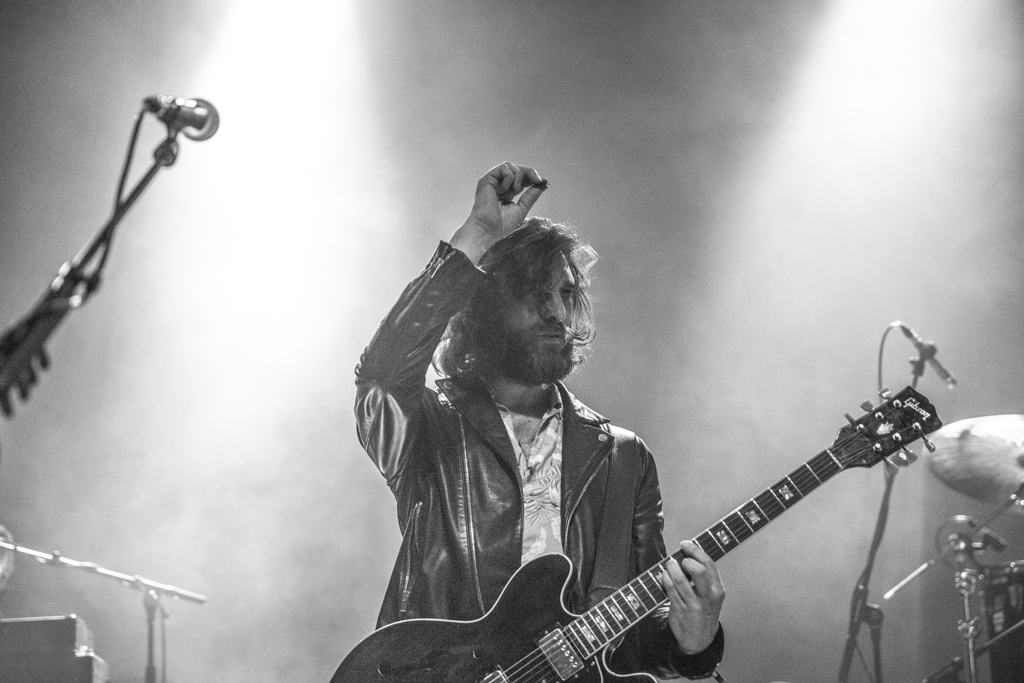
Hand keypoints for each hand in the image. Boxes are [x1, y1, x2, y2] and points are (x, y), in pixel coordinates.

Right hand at [449, 161, 547, 262]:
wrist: (487, 229)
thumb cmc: (501, 224)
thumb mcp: (522, 208)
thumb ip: (531, 195)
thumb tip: (544, 184)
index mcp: (506, 192)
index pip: (521, 179)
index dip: (533, 178)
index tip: (545, 181)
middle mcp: (498, 185)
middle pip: (517, 169)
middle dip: (530, 172)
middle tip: (539, 180)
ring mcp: (492, 181)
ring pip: (511, 166)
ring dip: (518, 177)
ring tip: (514, 192)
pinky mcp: (487, 179)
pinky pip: (503, 168)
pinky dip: (509, 177)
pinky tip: (505, 189)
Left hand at [660, 540, 724, 654]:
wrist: (700, 638)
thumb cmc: (704, 610)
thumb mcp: (711, 595)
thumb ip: (704, 578)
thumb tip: (687, 554)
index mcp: (717, 589)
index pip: (709, 565)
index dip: (695, 551)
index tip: (685, 544)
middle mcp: (708, 597)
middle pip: (699, 572)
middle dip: (687, 561)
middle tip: (680, 560)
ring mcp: (694, 605)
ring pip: (681, 581)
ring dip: (672, 568)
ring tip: (669, 564)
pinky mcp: (680, 610)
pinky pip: (670, 591)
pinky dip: (665, 579)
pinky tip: (664, 575)